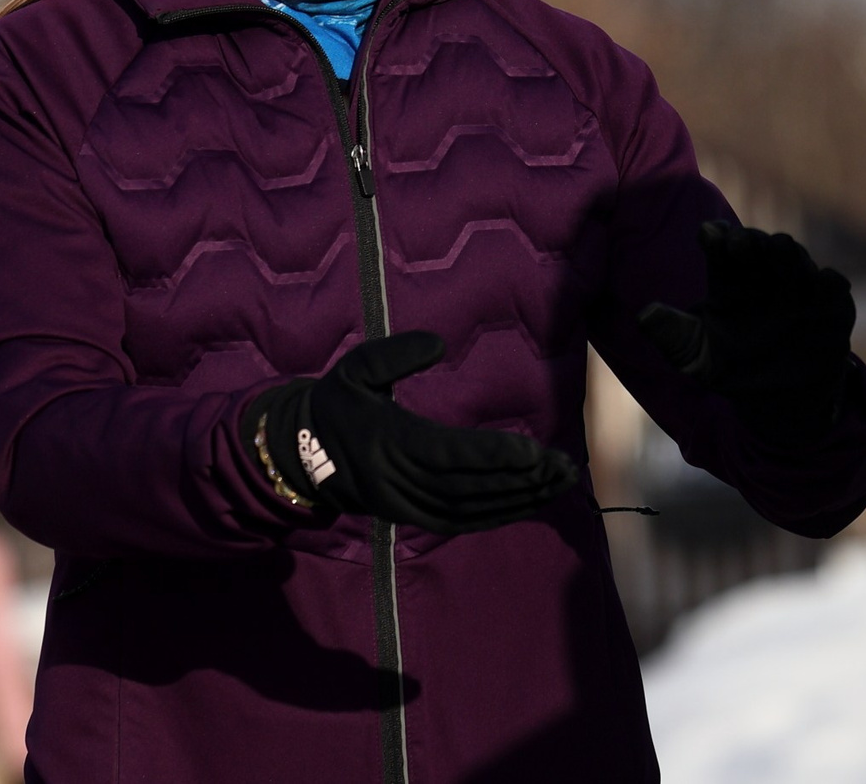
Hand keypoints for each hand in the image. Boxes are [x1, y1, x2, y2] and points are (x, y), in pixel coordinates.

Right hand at [244, 333, 576, 533]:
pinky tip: (529, 502)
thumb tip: (438, 344)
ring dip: (518, 499)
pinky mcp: (409, 518)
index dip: (494, 455)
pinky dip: (497, 515)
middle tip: (565, 468)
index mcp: (390, 443)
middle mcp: (399, 481)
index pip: (450, 454)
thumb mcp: (355, 369)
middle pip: (469, 487)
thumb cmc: (336, 404)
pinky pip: (459, 522)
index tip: (535, 452)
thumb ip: (394, 354)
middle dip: (520, 480)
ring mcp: (404, 505)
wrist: (301, 455)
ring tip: (560, 484)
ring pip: (469, 509)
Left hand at [638, 222, 857, 449]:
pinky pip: (833, 285)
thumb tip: (644, 315)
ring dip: (786, 252)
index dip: (716, 235)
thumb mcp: (698, 360)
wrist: (782, 404)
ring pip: (795, 256)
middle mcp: (764, 276)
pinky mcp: (831, 306)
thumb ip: (672, 337)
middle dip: (750, 239)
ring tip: (778, 252)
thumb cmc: (735, 371)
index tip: (708, 235)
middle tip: (740, 243)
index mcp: (730, 281)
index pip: (722, 245)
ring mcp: (799, 288)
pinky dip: (828, 282)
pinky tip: (821, 283)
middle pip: (758, 243)